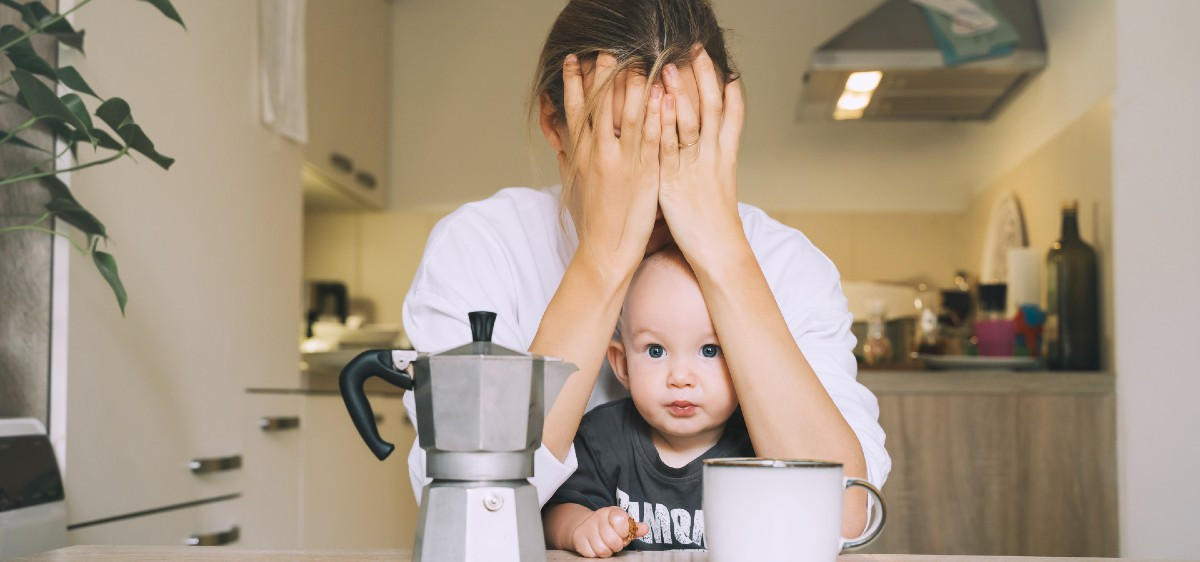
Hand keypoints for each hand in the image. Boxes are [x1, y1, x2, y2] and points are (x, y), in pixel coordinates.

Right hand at [561, 53, 663, 276]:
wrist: (606, 251)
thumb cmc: (593, 222)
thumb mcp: (575, 188)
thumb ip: (570, 162)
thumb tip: (562, 146)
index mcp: (580, 155)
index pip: (574, 110)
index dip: (573, 83)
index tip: (574, 60)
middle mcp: (598, 154)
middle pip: (600, 104)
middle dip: (604, 75)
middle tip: (609, 50)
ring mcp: (622, 162)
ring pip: (627, 114)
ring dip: (634, 86)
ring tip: (640, 61)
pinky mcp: (644, 173)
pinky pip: (651, 137)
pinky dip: (656, 115)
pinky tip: (662, 95)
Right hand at [569, 506, 648, 557]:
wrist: (586, 525)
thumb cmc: (609, 526)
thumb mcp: (622, 524)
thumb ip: (634, 528)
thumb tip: (645, 529)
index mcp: (611, 511)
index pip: (621, 521)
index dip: (624, 532)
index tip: (622, 533)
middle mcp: (598, 516)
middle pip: (612, 540)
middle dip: (616, 546)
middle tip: (615, 543)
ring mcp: (586, 527)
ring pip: (602, 550)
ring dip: (606, 551)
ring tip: (606, 545)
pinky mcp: (578, 538)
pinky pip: (591, 554)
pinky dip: (595, 554)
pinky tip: (596, 547)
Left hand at [657, 46, 745, 262]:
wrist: (718, 250)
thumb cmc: (714, 223)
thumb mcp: (717, 186)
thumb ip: (709, 163)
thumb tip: (700, 148)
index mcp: (726, 156)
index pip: (733, 112)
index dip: (728, 86)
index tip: (721, 64)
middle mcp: (714, 156)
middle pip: (713, 106)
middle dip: (704, 76)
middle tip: (695, 50)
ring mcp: (695, 166)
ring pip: (692, 120)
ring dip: (681, 91)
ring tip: (669, 67)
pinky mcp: (674, 180)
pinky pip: (669, 146)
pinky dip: (666, 122)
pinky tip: (659, 103)